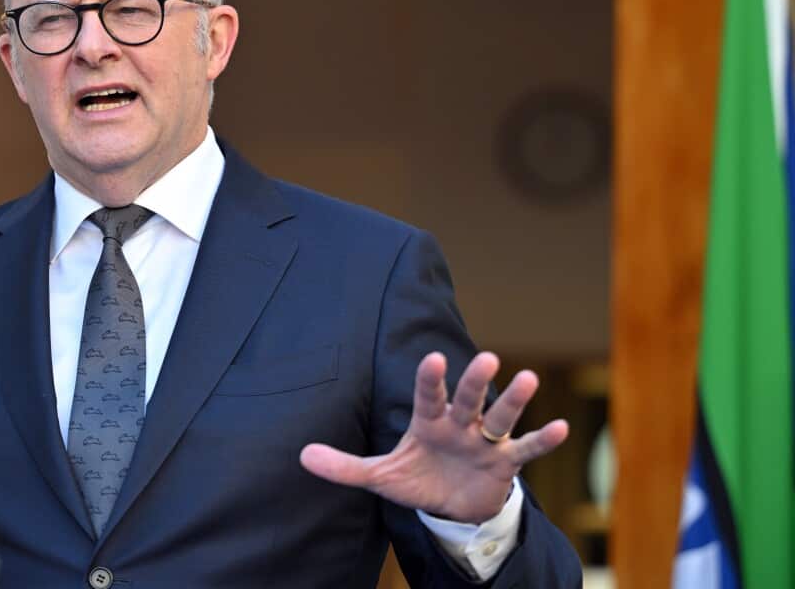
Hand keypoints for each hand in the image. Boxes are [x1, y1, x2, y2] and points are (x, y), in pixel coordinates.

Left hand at [300, 351, 567, 523]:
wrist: (453, 507)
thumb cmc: (418, 480)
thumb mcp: (381, 476)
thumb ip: (345, 466)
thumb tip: (303, 456)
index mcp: (428, 422)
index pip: (428, 396)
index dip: (430, 379)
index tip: (434, 358)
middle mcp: (459, 424)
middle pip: (467, 399)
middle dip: (474, 381)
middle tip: (486, 357)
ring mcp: (485, 441)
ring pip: (500, 417)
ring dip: (513, 400)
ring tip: (528, 378)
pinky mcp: (506, 463)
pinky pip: (526, 450)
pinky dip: (542, 440)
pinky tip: (562, 427)